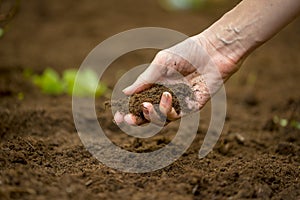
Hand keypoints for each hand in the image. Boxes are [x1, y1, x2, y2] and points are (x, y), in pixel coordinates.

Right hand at [114, 34, 239, 125]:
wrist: (212, 50)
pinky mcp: (191, 106)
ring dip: (151, 115)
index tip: (117, 115)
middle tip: (128, 119)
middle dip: (136, 121)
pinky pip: (176, 116)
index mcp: (156, 86)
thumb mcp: (160, 63)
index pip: (139, 103)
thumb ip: (144, 79)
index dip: (128, 111)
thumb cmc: (186, 52)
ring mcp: (179, 103)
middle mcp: (166, 97)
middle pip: (148, 117)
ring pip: (161, 120)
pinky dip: (167, 109)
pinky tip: (166, 96)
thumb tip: (125, 93)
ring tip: (147, 104)